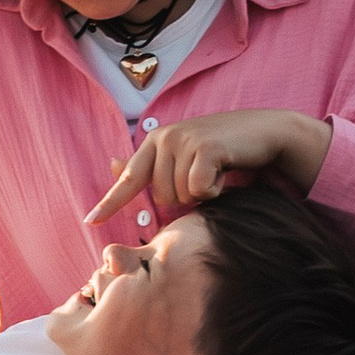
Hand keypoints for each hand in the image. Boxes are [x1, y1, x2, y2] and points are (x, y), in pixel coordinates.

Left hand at [87, 108, 332, 229]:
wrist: (264, 134)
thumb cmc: (224, 151)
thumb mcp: (185, 157)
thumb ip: (153, 166)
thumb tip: (112, 165)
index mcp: (155, 141)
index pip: (129, 178)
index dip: (110, 202)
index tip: (90, 221)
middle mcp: (164, 137)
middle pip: (162, 198)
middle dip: (185, 199)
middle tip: (205, 177)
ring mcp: (183, 140)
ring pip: (181, 197)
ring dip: (202, 195)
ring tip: (216, 172)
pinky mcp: (204, 147)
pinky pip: (199, 191)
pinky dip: (215, 191)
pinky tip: (225, 173)